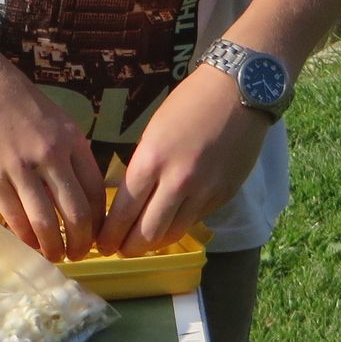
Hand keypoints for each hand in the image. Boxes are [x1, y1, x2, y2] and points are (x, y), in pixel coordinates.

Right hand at [0, 45, 109, 262]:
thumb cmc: (10, 97)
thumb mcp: (52, 117)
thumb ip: (66, 149)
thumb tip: (73, 183)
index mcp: (71, 140)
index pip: (96, 191)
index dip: (98, 221)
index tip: (94, 235)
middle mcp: (51, 156)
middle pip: (77, 213)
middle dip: (81, 242)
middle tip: (77, 255)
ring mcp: (20, 168)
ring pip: (46, 222)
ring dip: (53, 247)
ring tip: (54, 257)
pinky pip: (15, 217)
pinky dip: (24, 237)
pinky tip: (27, 245)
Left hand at [95, 67, 271, 256]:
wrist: (238, 90)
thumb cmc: (189, 104)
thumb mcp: (153, 133)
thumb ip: (142, 169)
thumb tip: (129, 202)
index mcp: (152, 161)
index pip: (123, 212)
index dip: (110, 235)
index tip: (101, 245)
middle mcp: (178, 181)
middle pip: (147, 233)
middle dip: (128, 248)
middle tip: (120, 251)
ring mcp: (205, 190)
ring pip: (173, 233)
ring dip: (155, 242)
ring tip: (144, 243)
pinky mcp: (225, 194)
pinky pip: (196, 219)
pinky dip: (180, 224)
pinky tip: (171, 222)